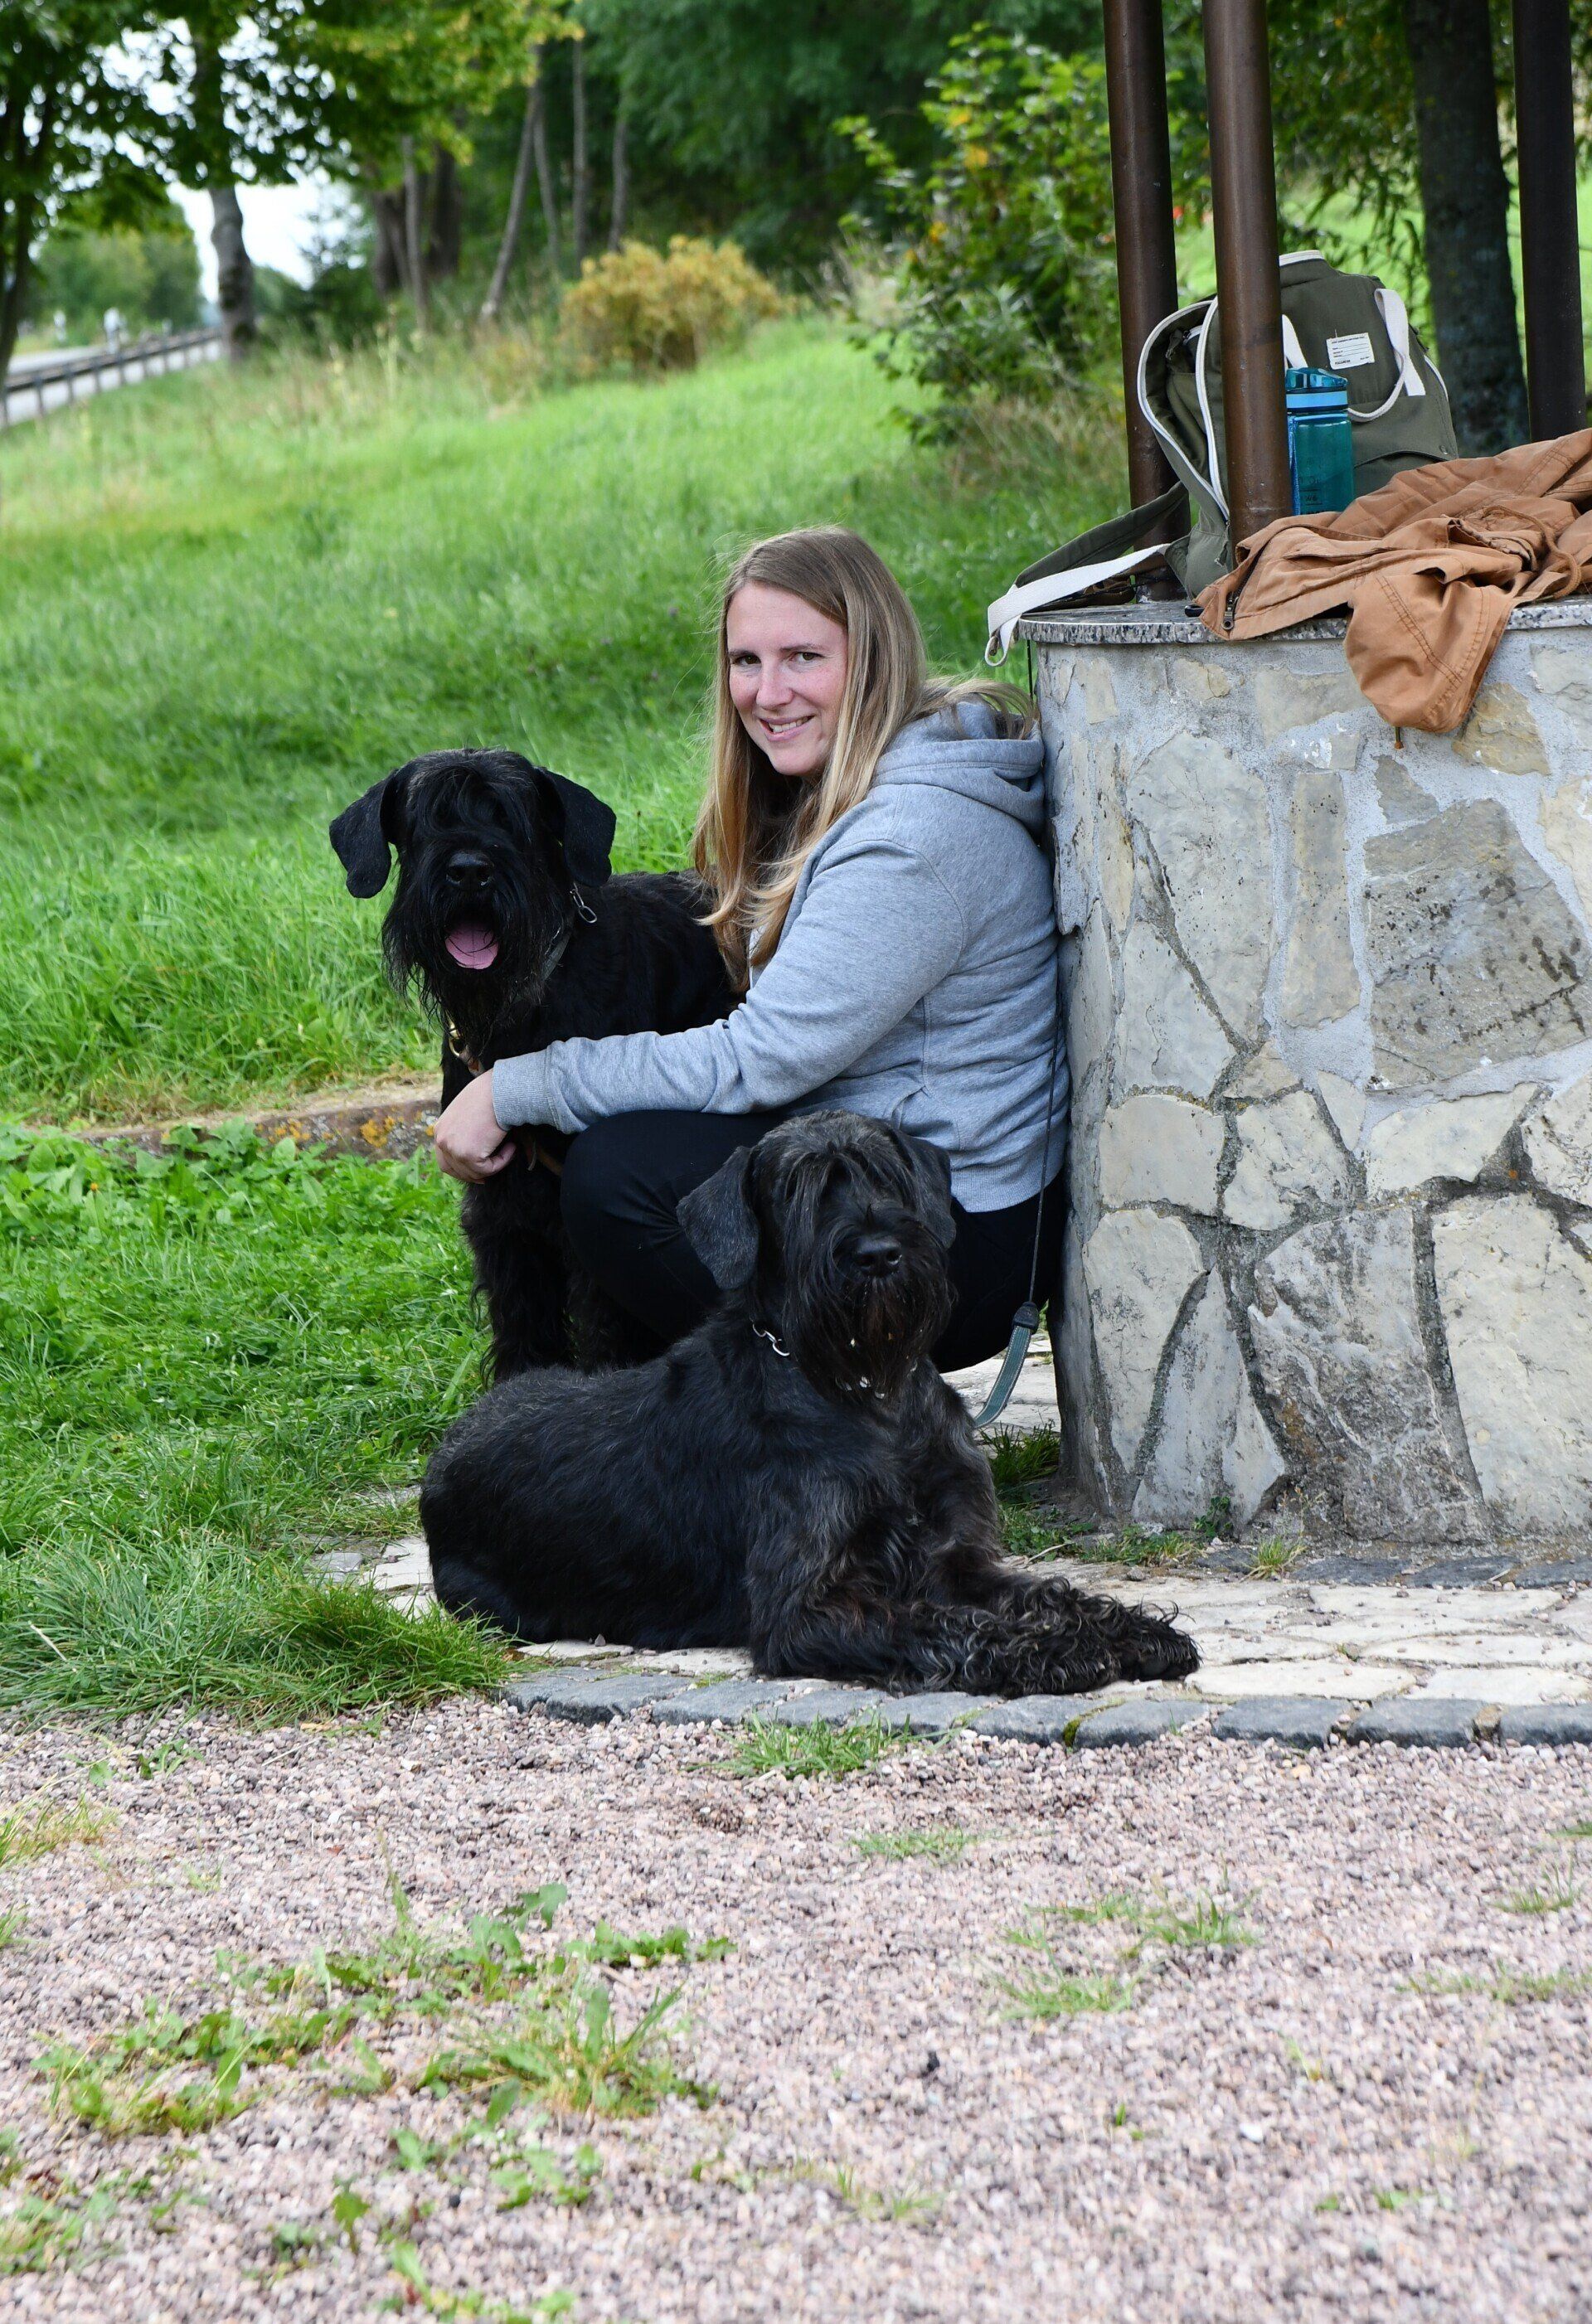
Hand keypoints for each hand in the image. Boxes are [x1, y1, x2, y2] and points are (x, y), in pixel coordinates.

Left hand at [433, 1069, 517, 1183]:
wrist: (499, 1090)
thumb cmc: (489, 1095)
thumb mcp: (467, 1113)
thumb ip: (464, 1131)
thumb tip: (476, 1147)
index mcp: (440, 1130)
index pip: (445, 1160)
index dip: (461, 1169)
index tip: (477, 1172)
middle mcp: (442, 1140)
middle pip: (455, 1171)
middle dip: (474, 1174)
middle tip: (490, 1174)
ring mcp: (454, 1149)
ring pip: (474, 1172)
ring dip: (494, 1165)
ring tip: (509, 1148)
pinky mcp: (468, 1155)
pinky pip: (488, 1169)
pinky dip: (502, 1161)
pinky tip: (511, 1147)